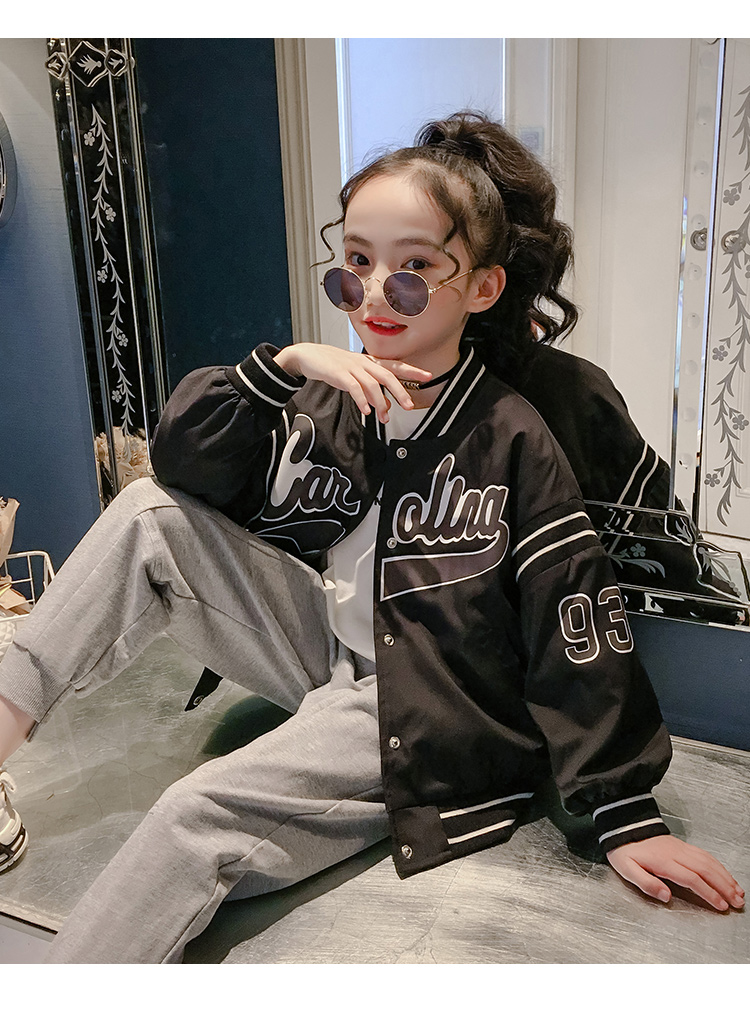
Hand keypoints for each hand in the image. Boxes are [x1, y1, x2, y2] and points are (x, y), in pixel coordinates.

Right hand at [275, 344, 431, 423]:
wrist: (308, 356)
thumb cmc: (333, 366)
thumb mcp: (355, 376)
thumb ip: (371, 389)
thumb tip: (386, 405)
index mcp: (369, 362)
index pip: (395, 365)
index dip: (412, 370)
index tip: (428, 376)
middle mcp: (363, 363)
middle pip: (387, 375)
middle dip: (400, 391)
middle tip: (409, 406)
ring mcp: (351, 367)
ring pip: (372, 384)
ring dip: (380, 401)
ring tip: (385, 416)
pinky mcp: (338, 374)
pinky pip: (353, 387)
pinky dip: (361, 400)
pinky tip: (366, 411)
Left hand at [607, 834, 744, 910]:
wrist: (624, 827)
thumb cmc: (625, 851)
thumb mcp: (627, 869)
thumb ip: (646, 883)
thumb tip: (666, 896)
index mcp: (663, 861)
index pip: (692, 879)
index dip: (708, 893)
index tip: (721, 906)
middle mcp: (676, 853)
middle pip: (706, 870)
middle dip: (724, 887)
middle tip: (738, 902)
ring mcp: (681, 848)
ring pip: (709, 861)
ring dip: (725, 876)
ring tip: (738, 892)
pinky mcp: (683, 845)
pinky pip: (705, 854)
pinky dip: (719, 865)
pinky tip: (726, 874)